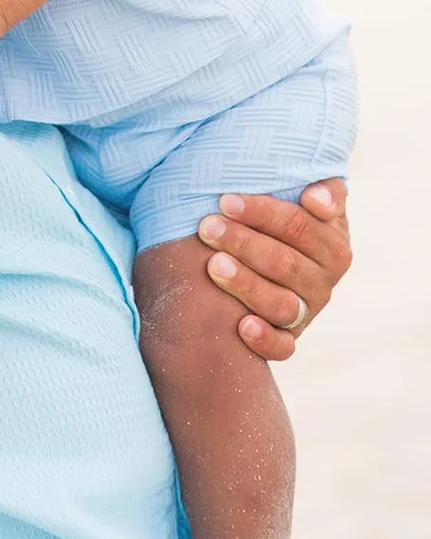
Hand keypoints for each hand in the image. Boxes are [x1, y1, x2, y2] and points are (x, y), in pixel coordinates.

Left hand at [197, 179, 351, 360]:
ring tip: (214, 265)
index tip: (225, 200)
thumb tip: (315, 199)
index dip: (261, 213)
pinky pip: (283, 347)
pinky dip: (265, 339)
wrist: (278, 249)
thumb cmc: (284, 214)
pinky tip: (242, 326)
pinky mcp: (291, 337)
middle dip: (243, 243)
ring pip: (282, 304)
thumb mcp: (310, 195)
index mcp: (332, 244)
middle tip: (207, 227)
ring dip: (246, 284)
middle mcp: (323, 281)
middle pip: (285, 263)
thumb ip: (324, 191)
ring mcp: (307, 311)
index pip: (298, 226)